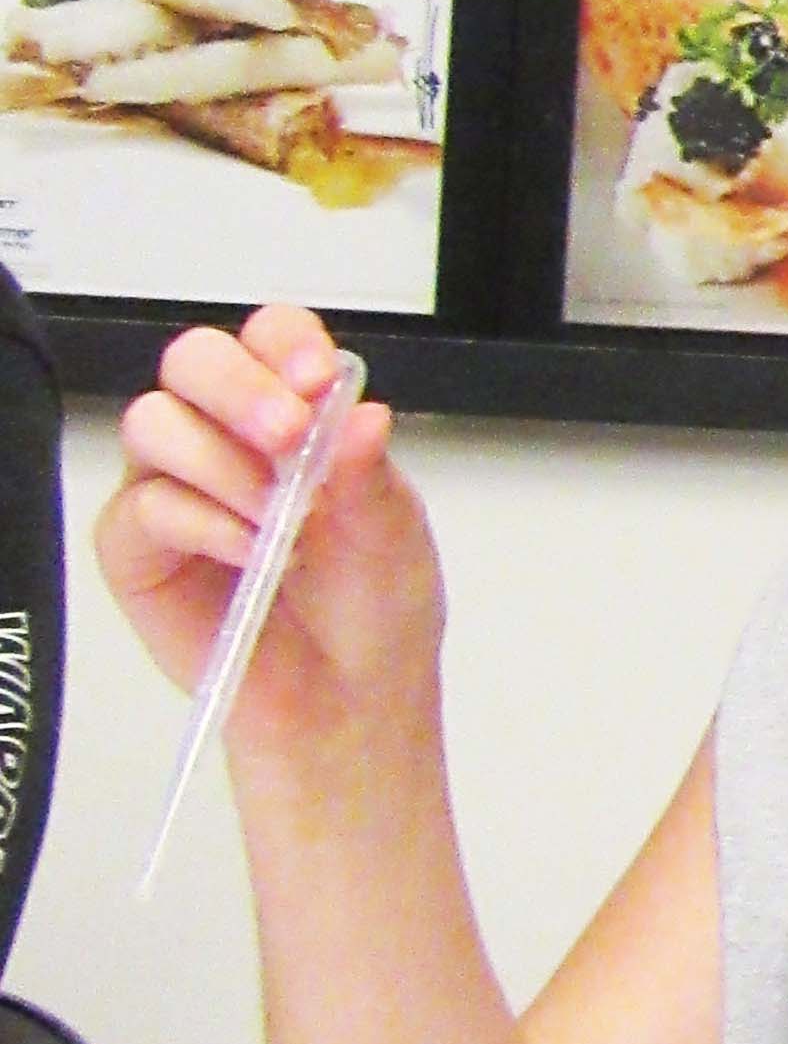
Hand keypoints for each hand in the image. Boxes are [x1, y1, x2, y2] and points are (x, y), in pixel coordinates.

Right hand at [95, 309, 430, 774]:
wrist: (348, 704)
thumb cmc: (373, 613)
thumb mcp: (394, 535)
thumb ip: (371, 474)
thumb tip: (361, 415)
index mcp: (295, 414)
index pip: (271, 339)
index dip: (286, 344)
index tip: (317, 380)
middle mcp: (226, 438)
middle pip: (195, 361)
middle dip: (242, 389)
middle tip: (290, 437)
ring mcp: (174, 487)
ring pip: (156, 421)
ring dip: (224, 464)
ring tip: (280, 522)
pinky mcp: (137, 546)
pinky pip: (144, 505)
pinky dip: (202, 523)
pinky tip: (250, 554)